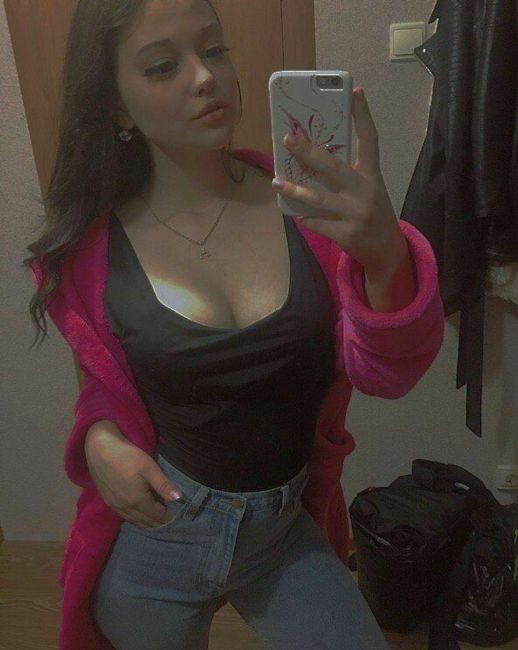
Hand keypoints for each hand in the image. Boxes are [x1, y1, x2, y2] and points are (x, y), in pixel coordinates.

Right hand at [85, 424, 183, 528]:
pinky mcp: (107, 502)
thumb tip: (181, 499)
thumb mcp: (149, 468)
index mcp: (138, 501)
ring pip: (135, 521)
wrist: (100, 449)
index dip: (169, 519)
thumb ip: (163, 485)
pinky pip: (125, 516)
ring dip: (147, 523)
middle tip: (171, 522)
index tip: (179, 519)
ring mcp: (115, 506)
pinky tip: (140, 515)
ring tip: (158, 521)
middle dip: (159, 523)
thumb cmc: (128, 456)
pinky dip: (135, 519)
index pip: (157, 516)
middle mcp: (126, 508)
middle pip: (146, 522)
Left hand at [272, 86, 407, 277]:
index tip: (354, 90)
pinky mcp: (346, 234)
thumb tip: (311, 158)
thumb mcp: (369, 189)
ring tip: (276, 181)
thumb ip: (349, 175)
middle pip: (333, 167)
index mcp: (373, 175)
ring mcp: (356, 214)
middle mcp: (365, 191)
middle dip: (309, 152)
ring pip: (319, 199)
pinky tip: (296, 215)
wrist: (387, 250)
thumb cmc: (372, 213)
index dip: (362, 115)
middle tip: (289, 138)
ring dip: (295, 190)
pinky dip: (305, 219)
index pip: (369, 139)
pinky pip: (317, 223)